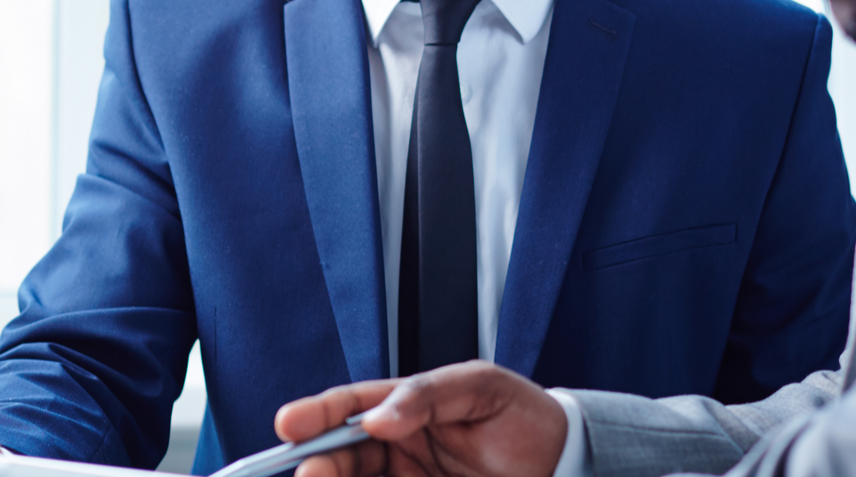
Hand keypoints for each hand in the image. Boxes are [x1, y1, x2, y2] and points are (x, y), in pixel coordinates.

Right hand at [275, 360, 567, 476]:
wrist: (565, 462)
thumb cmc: (523, 417)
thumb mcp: (481, 387)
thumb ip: (427, 394)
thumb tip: (377, 417)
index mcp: (404, 409)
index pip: (349, 408)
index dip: (315, 415)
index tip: (290, 424)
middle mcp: (396, 448)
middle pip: (340, 455)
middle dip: (318, 463)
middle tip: (310, 472)